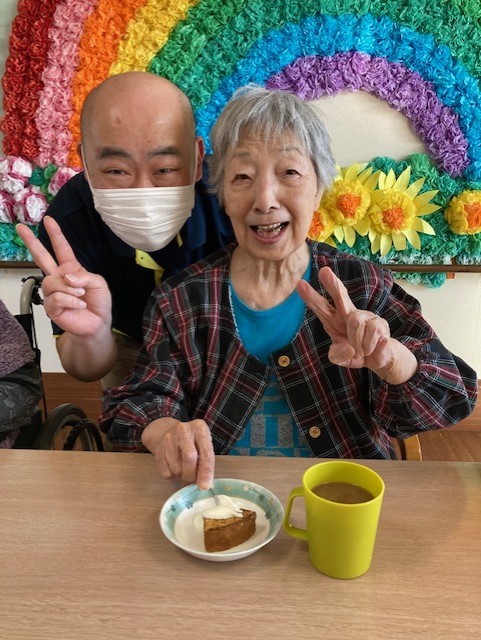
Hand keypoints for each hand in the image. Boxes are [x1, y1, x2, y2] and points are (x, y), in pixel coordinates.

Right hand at [16, 216, 111, 336]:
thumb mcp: (99, 284)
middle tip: (20, 228)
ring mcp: (53, 292)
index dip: (56, 234)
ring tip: (80, 295)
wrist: (98, 324)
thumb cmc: (98, 303)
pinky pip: (55, 298)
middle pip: (42, 257)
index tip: (48, 220)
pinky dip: (70, 300)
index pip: (62, 249)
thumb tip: (66, 275)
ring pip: (52, 282)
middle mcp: (59, 278)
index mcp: (71, 269)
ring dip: (69, 288)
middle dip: (31, 242)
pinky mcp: (51, 307)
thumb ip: (85, 275)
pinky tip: (78, 304)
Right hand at [142, 417, 214, 489]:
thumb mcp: (203, 443)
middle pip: (189, 458)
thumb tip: (205, 484)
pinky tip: (174, 466)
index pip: (206, 453)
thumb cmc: (191, 440)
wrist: (165, 431)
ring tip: (183, 468)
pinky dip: (172, 475)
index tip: (205, 486)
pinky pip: (166, 472)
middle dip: (192, 474)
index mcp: (199, 428)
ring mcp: (169, 438)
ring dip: (181, 475)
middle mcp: (184, 430)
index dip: (206, 472)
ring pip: (177, 468)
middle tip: (193, 479)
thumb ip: (206, 460)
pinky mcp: (158, 449)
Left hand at [297, 266, 416, 382]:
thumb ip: (338, 355)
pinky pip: (371, 332)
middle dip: (332, 284)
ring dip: (356, 341)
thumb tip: (349, 348)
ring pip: (355, 322)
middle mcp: (347, 314)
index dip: (310, 296)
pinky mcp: (379, 322)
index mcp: (333, 320)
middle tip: (324, 271)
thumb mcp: (341, 358)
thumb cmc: (355, 353)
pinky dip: (368, 345)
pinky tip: (370, 348)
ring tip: (359, 351)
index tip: (300, 284)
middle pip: (340, 295)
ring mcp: (364, 316)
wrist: (378, 359)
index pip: (320, 306)